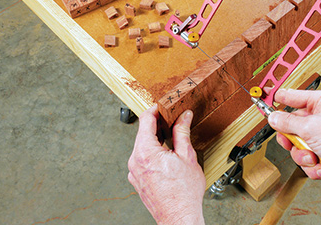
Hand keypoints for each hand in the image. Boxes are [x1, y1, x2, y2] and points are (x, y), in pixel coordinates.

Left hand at [128, 105, 205, 224]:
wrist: (179, 217)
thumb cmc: (184, 193)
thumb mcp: (187, 156)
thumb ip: (182, 132)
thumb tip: (183, 116)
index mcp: (145, 152)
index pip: (145, 120)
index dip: (156, 110)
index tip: (163, 106)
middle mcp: (134, 160)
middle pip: (143, 133)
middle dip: (158, 126)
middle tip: (172, 122)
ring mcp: (133, 172)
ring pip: (142, 147)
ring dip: (156, 141)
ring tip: (172, 142)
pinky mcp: (136, 180)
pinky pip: (142, 159)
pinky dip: (152, 154)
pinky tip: (166, 158)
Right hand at [268, 89, 320, 191]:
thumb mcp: (310, 129)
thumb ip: (286, 122)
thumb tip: (272, 117)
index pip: (291, 96)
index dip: (276, 100)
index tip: (262, 101)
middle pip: (292, 126)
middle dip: (294, 141)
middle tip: (293, 144)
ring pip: (299, 145)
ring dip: (304, 157)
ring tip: (315, 159)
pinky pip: (309, 157)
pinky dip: (314, 166)